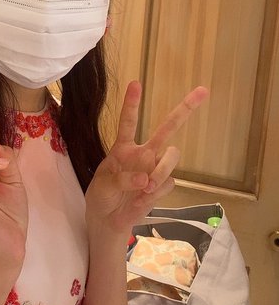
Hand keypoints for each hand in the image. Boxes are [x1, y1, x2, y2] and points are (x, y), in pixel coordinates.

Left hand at [85, 81, 208, 234]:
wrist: (108, 221)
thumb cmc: (102, 196)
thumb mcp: (103, 184)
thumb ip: (122, 178)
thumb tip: (145, 179)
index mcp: (123, 148)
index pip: (129, 121)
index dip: (132, 103)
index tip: (136, 83)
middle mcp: (143, 153)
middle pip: (167, 128)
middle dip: (185, 109)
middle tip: (202, 91)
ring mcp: (155, 169)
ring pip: (171, 157)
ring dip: (161, 171)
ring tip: (144, 187)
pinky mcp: (161, 186)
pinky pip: (168, 183)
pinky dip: (154, 194)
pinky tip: (141, 200)